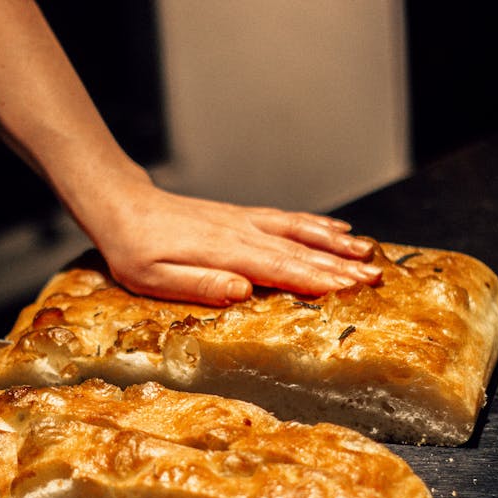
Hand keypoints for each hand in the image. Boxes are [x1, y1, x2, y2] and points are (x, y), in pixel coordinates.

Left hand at [78, 176, 381, 305]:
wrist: (122, 207)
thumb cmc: (134, 249)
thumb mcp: (154, 277)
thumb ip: (199, 283)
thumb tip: (242, 290)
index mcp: (223, 252)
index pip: (279, 268)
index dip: (316, 279)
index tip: (350, 288)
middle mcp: (241, 233)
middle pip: (298, 250)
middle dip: (339, 265)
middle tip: (375, 277)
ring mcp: (244, 221)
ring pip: (299, 231)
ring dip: (335, 243)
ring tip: (369, 253)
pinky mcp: (241, 216)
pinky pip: (286, 218)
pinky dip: (315, 223)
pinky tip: (336, 228)